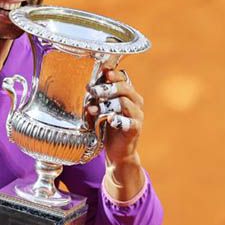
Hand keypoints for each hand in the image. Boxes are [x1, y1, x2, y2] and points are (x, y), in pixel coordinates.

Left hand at [86, 67, 145, 198]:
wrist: (117, 151)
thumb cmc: (106, 127)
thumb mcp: (99, 109)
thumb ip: (96, 99)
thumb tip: (87, 87)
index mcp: (127, 93)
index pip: (123, 78)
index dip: (113, 74)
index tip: (101, 72)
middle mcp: (135, 101)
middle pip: (124, 87)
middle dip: (106, 88)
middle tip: (93, 91)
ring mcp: (137, 115)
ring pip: (124, 102)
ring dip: (106, 104)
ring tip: (93, 109)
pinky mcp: (136, 128)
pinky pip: (129, 121)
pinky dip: (118, 120)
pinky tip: (110, 120)